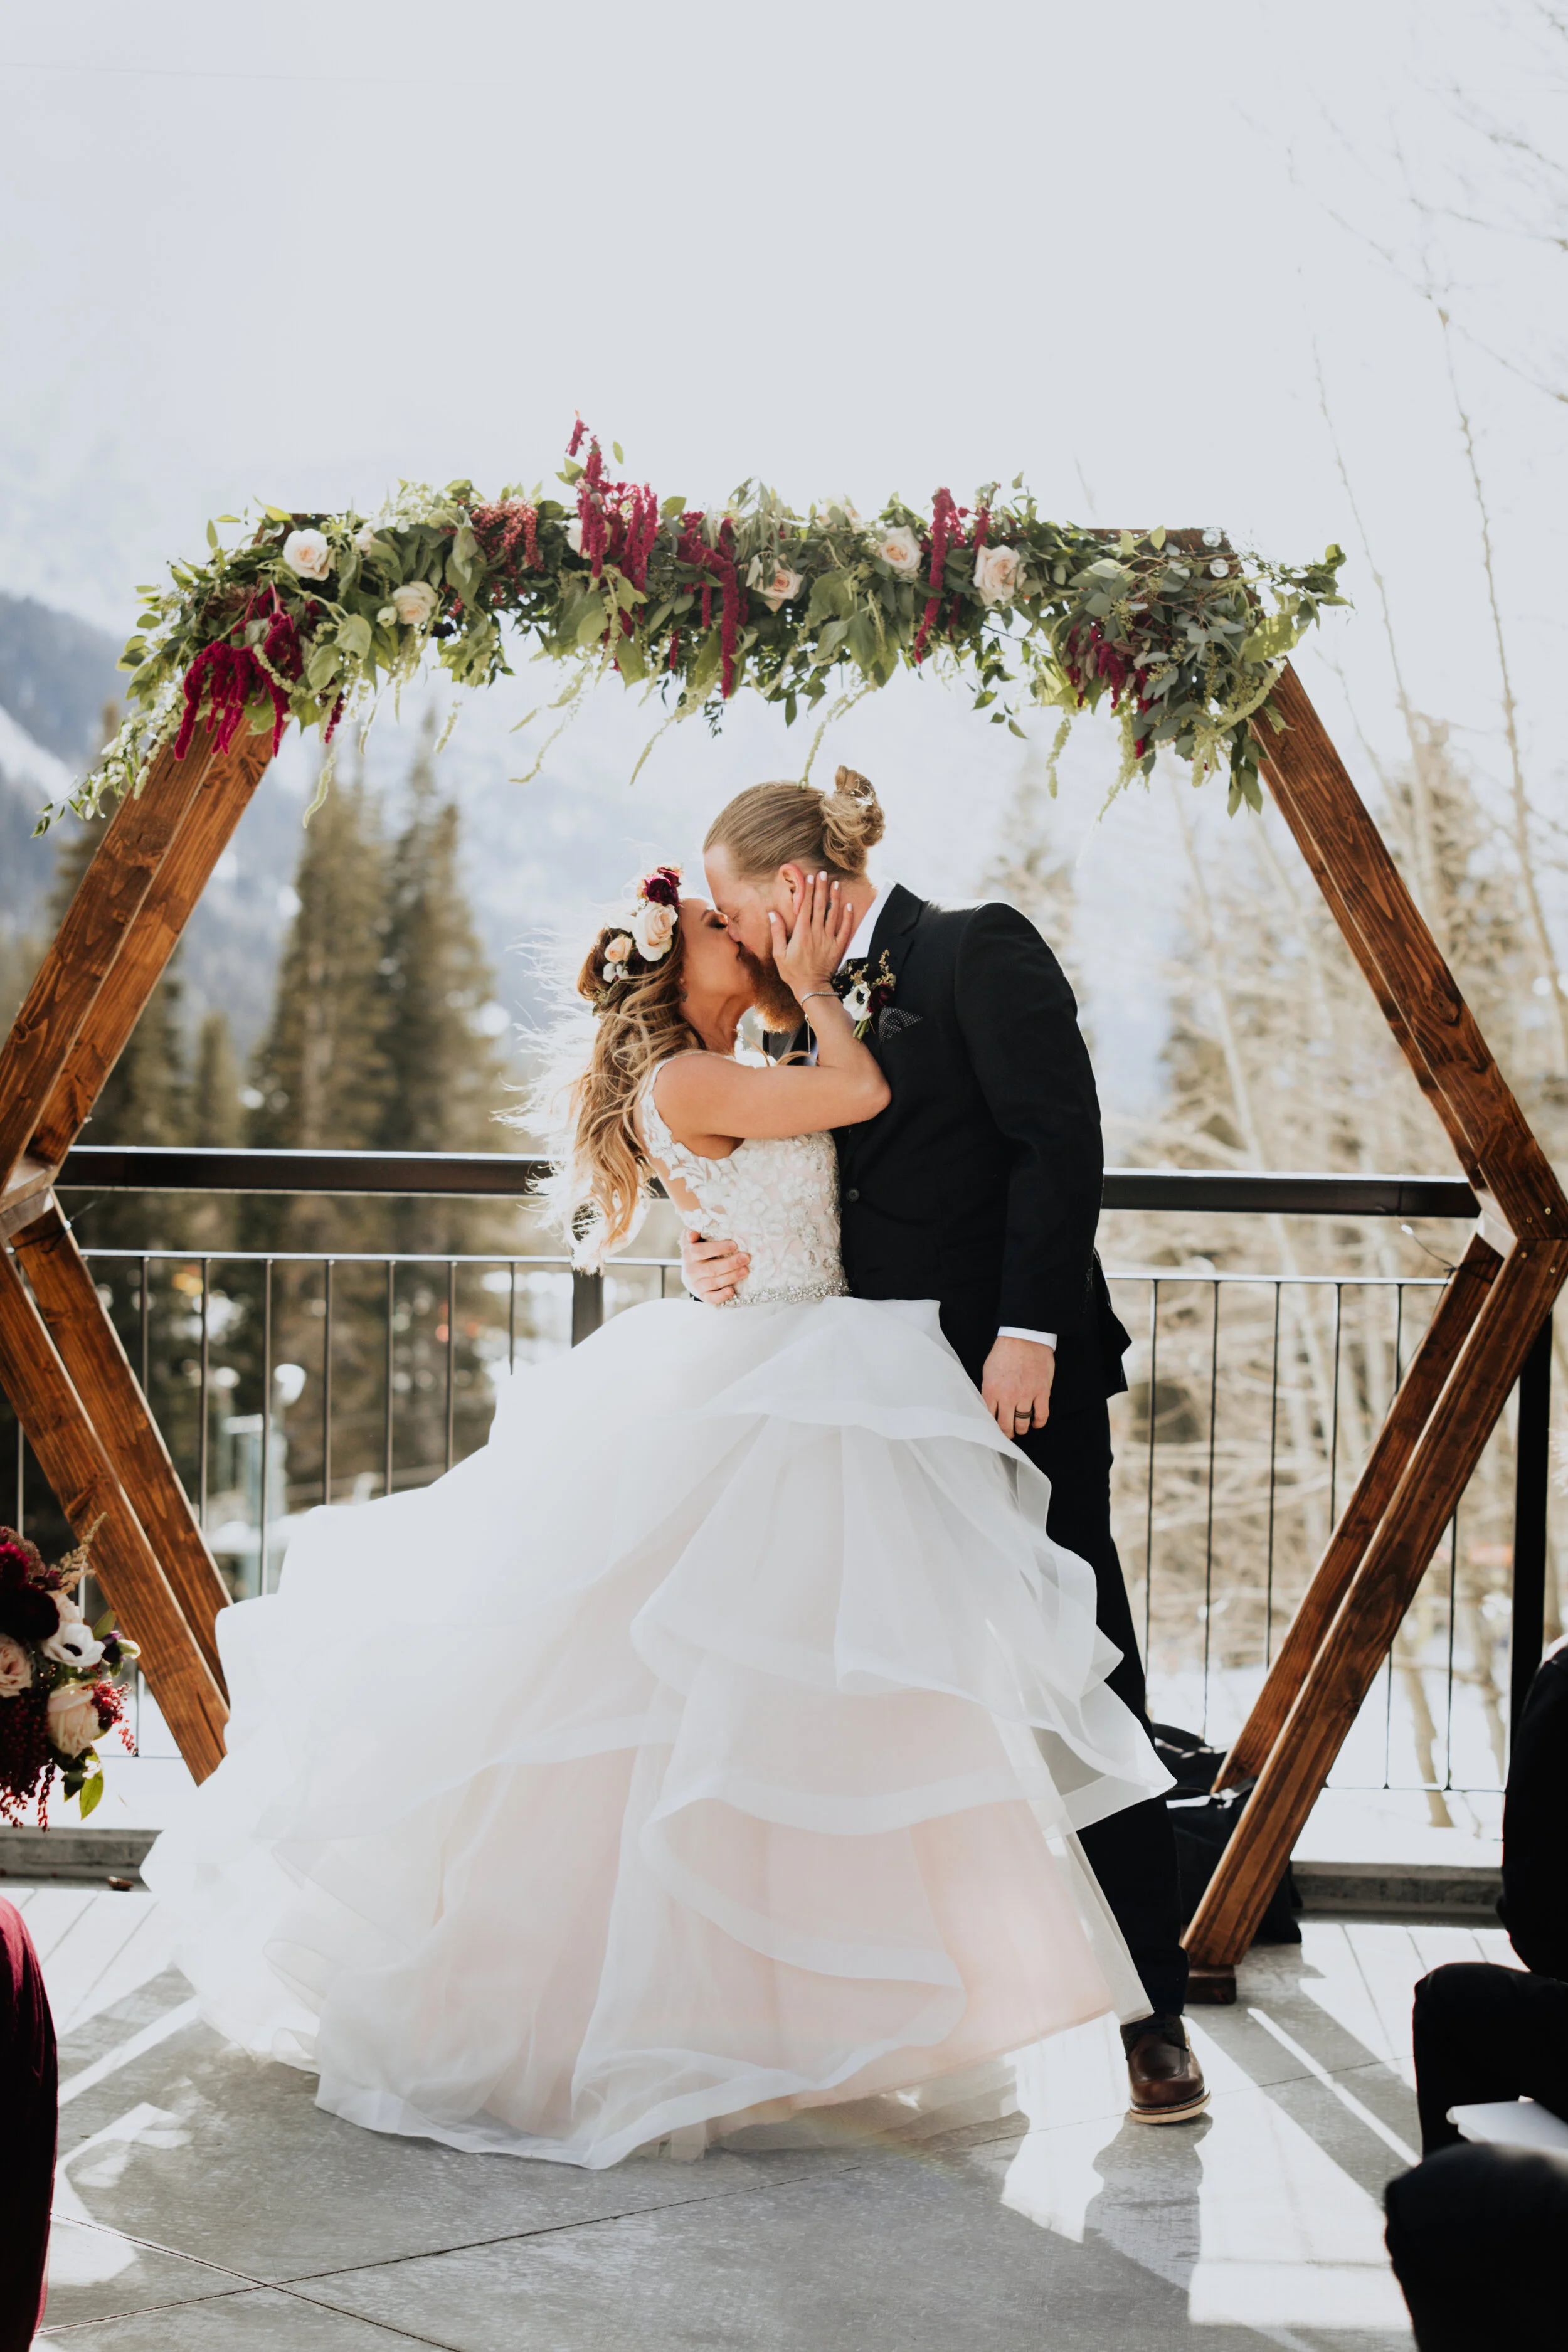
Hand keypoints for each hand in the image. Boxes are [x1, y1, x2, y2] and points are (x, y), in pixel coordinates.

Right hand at [681, 1228, 748, 1305]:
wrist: (690, 1272)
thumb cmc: (697, 1251)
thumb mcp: (693, 1240)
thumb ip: (693, 1233)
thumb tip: (693, 1234)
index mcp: (689, 1254)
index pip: (701, 1251)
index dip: (718, 1248)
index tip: (734, 1245)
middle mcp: (691, 1270)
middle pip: (711, 1268)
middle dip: (730, 1263)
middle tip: (746, 1258)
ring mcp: (696, 1284)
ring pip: (714, 1282)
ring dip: (731, 1277)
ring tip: (745, 1270)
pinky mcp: (702, 1295)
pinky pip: (711, 1298)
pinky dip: (721, 1296)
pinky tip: (732, 1291)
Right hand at [771, 870, 855, 1005]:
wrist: (811, 988)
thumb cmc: (792, 972)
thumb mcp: (779, 954)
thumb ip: (777, 933)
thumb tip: (772, 914)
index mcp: (801, 934)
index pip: (805, 907)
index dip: (807, 891)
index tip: (809, 878)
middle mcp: (816, 934)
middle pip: (819, 906)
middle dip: (821, 888)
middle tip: (823, 873)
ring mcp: (829, 940)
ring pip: (833, 914)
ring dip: (834, 898)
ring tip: (836, 883)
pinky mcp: (838, 947)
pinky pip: (845, 929)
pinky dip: (848, 917)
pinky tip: (849, 905)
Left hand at [981, 1335, 1054, 1439]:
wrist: (1024, 1338)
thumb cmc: (1004, 1352)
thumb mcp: (987, 1372)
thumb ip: (988, 1391)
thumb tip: (988, 1408)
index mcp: (992, 1391)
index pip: (989, 1419)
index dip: (992, 1428)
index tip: (994, 1431)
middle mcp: (1008, 1396)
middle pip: (1006, 1426)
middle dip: (1007, 1433)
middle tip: (1008, 1433)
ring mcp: (1026, 1395)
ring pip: (1023, 1423)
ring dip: (1022, 1429)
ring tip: (1021, 1428)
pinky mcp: (1042, 1392)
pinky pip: (1041, 1415)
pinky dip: (1039, 1423)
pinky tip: (1035, 1423)